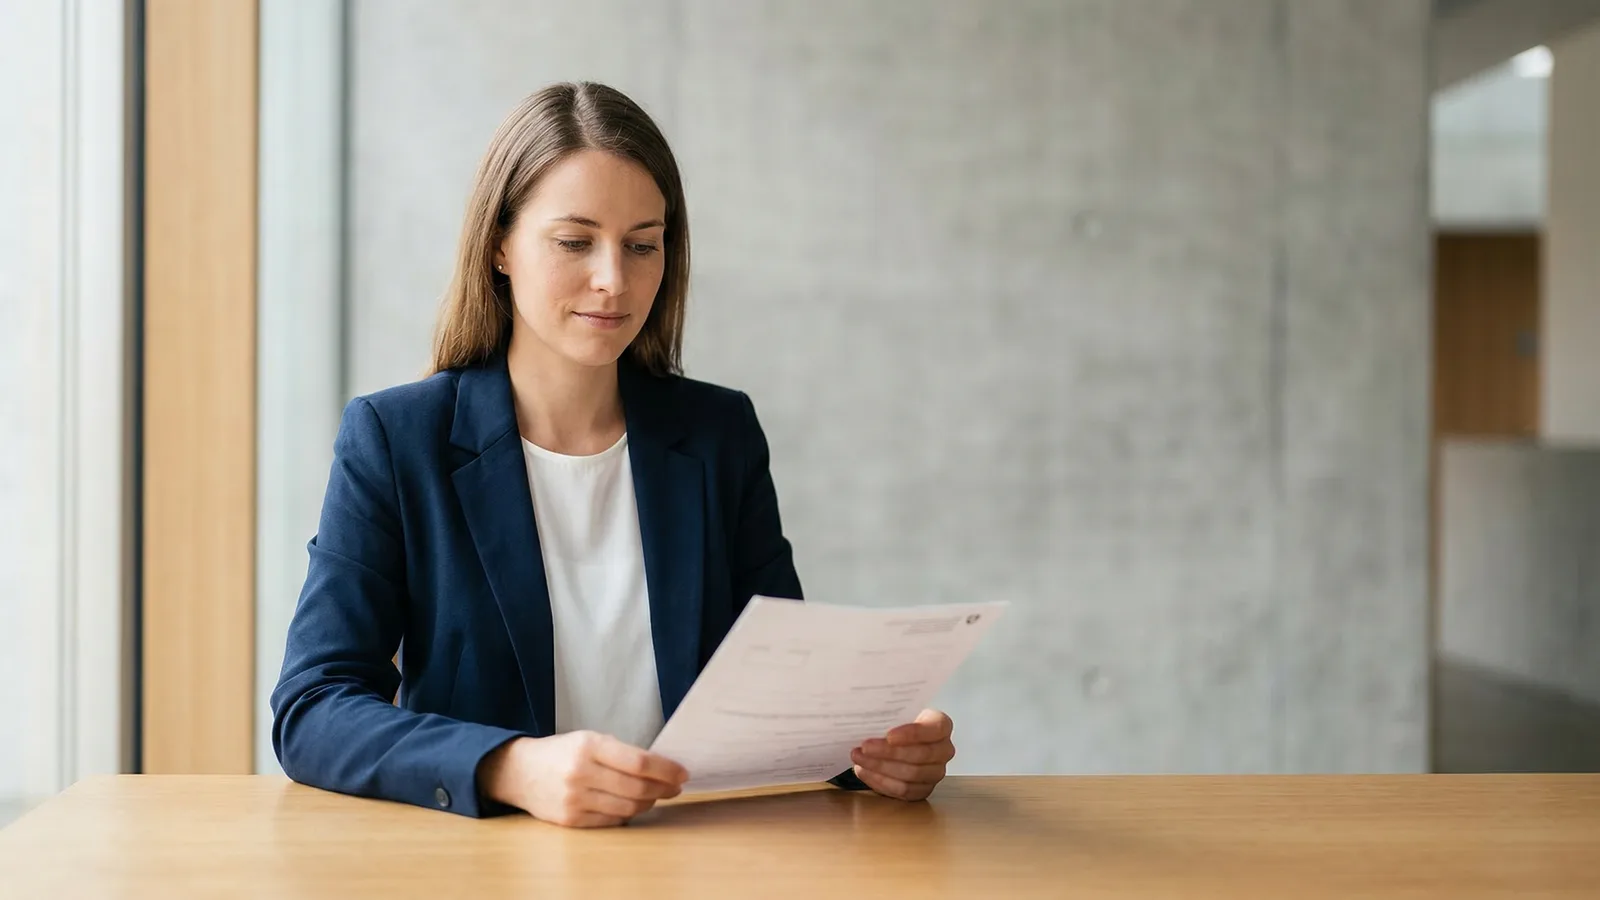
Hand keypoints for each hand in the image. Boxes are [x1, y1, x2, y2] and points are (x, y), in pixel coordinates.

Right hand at [477, 731, 688, 826]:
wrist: (520, 772)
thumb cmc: (562, 752)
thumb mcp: (589, 739)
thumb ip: (621, 752)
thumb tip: (661, 768)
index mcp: (589, 746)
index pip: (639, 762)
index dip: (666, 769)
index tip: (682, 773)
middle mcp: (581, 773)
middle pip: (637, 788)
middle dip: (663, 789)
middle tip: (675, 787)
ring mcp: (575, 799)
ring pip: (628, 808)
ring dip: (649, 803)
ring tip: (655, 796)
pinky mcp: (570, 820)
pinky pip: (612, 821)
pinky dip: (628, 814)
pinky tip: (633, 806)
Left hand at [849, 708, 954, 800]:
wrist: (899, 738)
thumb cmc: (897, 722)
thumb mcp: (896, 710)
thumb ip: (889, 711)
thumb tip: (867, 710)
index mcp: (941, 725)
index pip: (934, 729)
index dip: (912, 734)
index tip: (889, 735)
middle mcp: (944, 750)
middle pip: (921, 755)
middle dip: (889, 752)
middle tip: (865, 747)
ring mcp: (935, 772)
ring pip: (910, 775)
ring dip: (880, 767)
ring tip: (859, 758)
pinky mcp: (923, 789)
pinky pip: (902, 790)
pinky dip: (880, 781)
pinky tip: (864, 771)